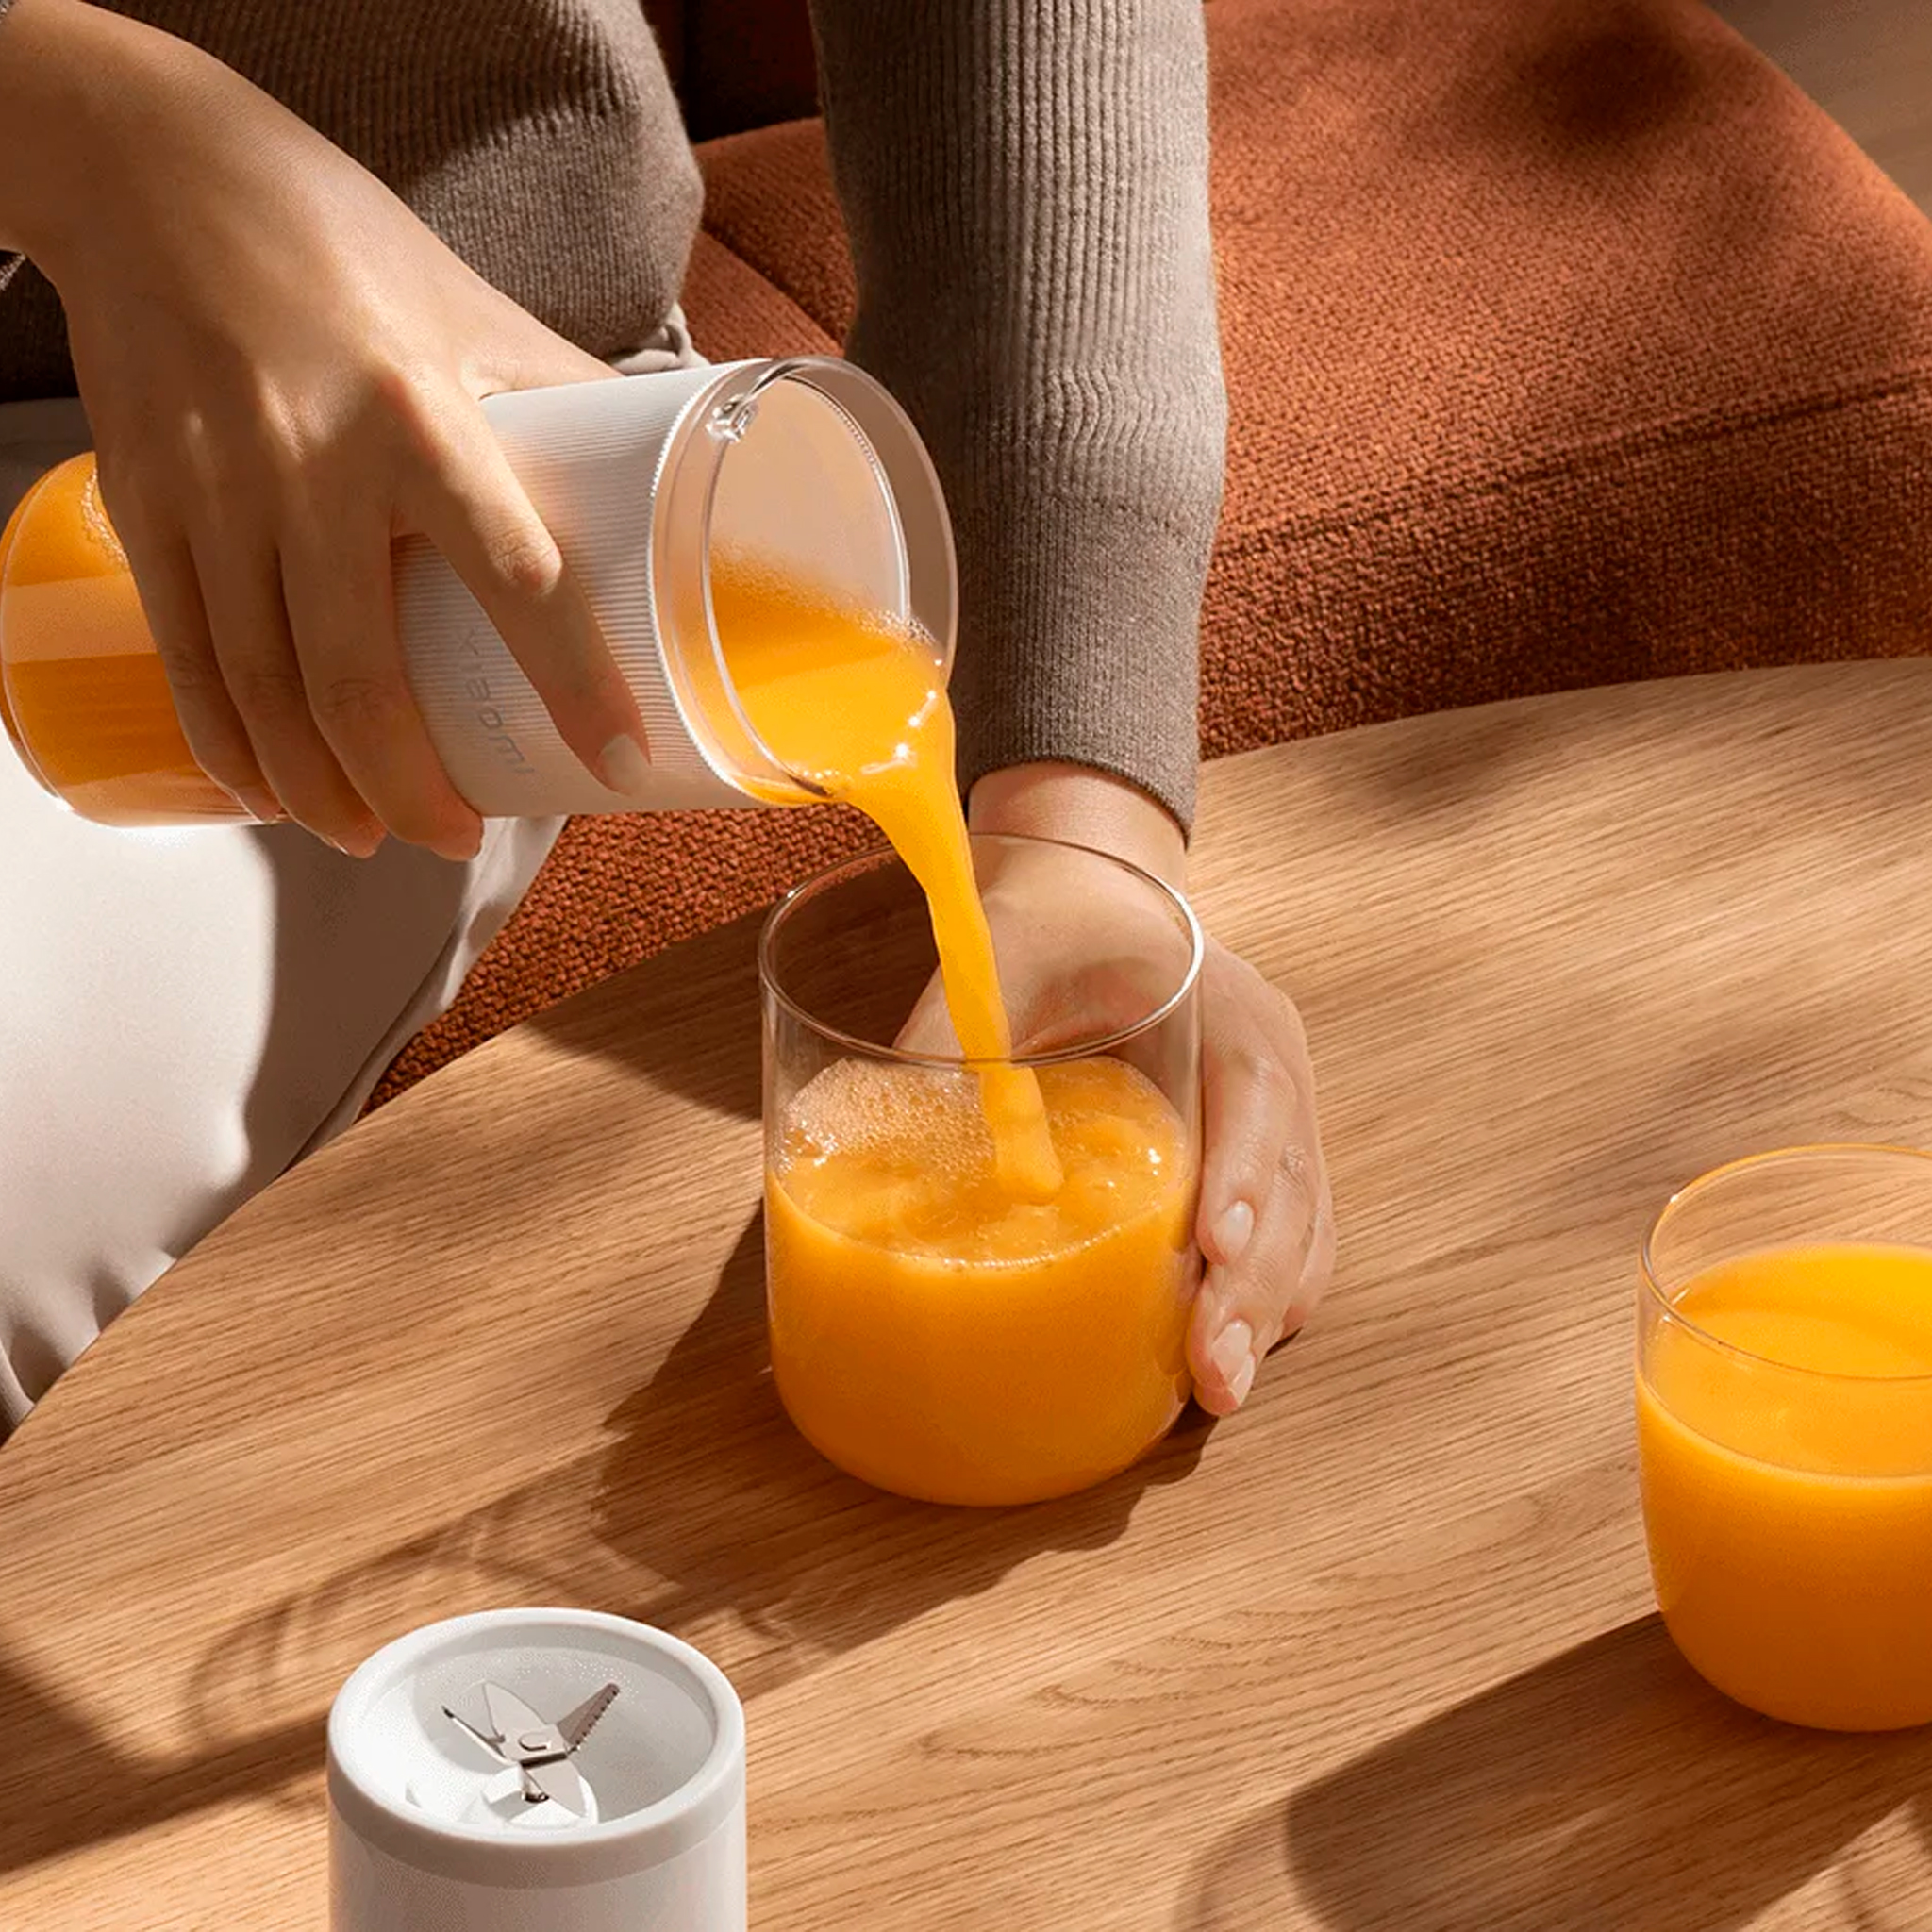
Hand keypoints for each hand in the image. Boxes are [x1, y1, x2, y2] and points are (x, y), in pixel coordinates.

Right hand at [3, 0, 649, 855]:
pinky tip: (265, 792)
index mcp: (421, 412)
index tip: (615, 758)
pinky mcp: (145, 502)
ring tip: (367, 837)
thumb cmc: (336, 238)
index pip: (517, 574)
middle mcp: (312, 461)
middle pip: (359, 674)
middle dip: (410, 787)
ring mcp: (216, 490)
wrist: (151, 171)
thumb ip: (563, 396)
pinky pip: (187, 653)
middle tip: (454, 840)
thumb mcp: (473, 308)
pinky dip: (227, 742)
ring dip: (318, 789)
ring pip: (263, 685)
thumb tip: (662, 478)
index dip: (573, 680)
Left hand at [921, 763, 1335, 1414]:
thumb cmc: (1054, 917)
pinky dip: (1258, 1301)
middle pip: (1295, 1191)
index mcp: (1234, 1013)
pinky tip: (1211, 1359)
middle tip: (1212, 1374)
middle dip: (1254, 1289)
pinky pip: (1284, 1242)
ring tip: (1215, 1392)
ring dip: (1262, 1314)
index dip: (1246, 1179)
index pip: (1259, 1100)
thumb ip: (956, 1023)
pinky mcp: (1248, 1165)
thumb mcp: (1005, 949)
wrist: (1094, 897)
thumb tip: (883, 1127)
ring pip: (1303, 1232)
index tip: (1216, 1249)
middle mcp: (1273, 1074)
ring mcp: (1273, 1125)